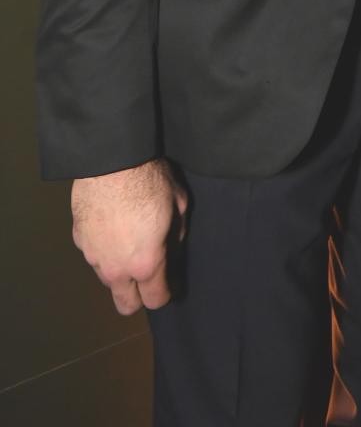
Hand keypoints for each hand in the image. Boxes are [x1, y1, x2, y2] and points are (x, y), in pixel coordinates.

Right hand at [71, 159, 187, 314]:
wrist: (111, 160)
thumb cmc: (149, 180)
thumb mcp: (179, 204)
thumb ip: (176, 234)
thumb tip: (171, 245)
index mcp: (146, 264)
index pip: (155, 300)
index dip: (166, 293)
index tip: (170, 283)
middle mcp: (116, 269)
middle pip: (126, 305)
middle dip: (139, 296)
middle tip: (148, 274)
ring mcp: (93, 256)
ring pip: (108, 279)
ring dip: (119, 269)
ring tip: (129, 241)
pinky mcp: (78, 240)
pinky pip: (94, 254)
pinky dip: (104, 248)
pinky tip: (112, 226)